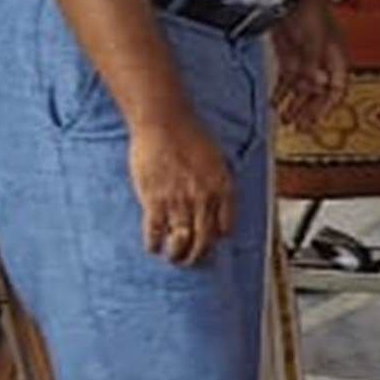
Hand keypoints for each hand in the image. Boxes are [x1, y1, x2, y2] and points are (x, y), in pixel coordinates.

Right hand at [126, 116, 235, 266]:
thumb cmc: (189, 132)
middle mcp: (204, 199)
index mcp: (223, 188)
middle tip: (191, 259)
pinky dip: (154, 244)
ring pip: (181, 242)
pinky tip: (153, 247)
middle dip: (198, 255)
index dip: (218, 238)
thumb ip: (217, 181)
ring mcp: (179, 202)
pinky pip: (155, 232)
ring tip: (173, 257)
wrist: (164, 120)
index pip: (226, 228)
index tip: (212, 240)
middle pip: (204, 241)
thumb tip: (215, 200)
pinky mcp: (155, 200)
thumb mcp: (216, 158)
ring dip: (177, 254)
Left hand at [268, 0, 347, 133]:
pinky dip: (281, 92)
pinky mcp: (289, 55)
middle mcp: (322, 62)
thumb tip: (319, 86)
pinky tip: (274, 102)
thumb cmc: (310, 9)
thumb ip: (315, 64)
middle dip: (310, 110)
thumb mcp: (315, 39)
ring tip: (286, 119)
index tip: (317, 120)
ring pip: (302, 89)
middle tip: (300, 126)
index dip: (328, 107)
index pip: (337, 89)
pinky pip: (287, 80)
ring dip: (294, 104)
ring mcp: (305, 59)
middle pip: (319, 93)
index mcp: (336, 58)